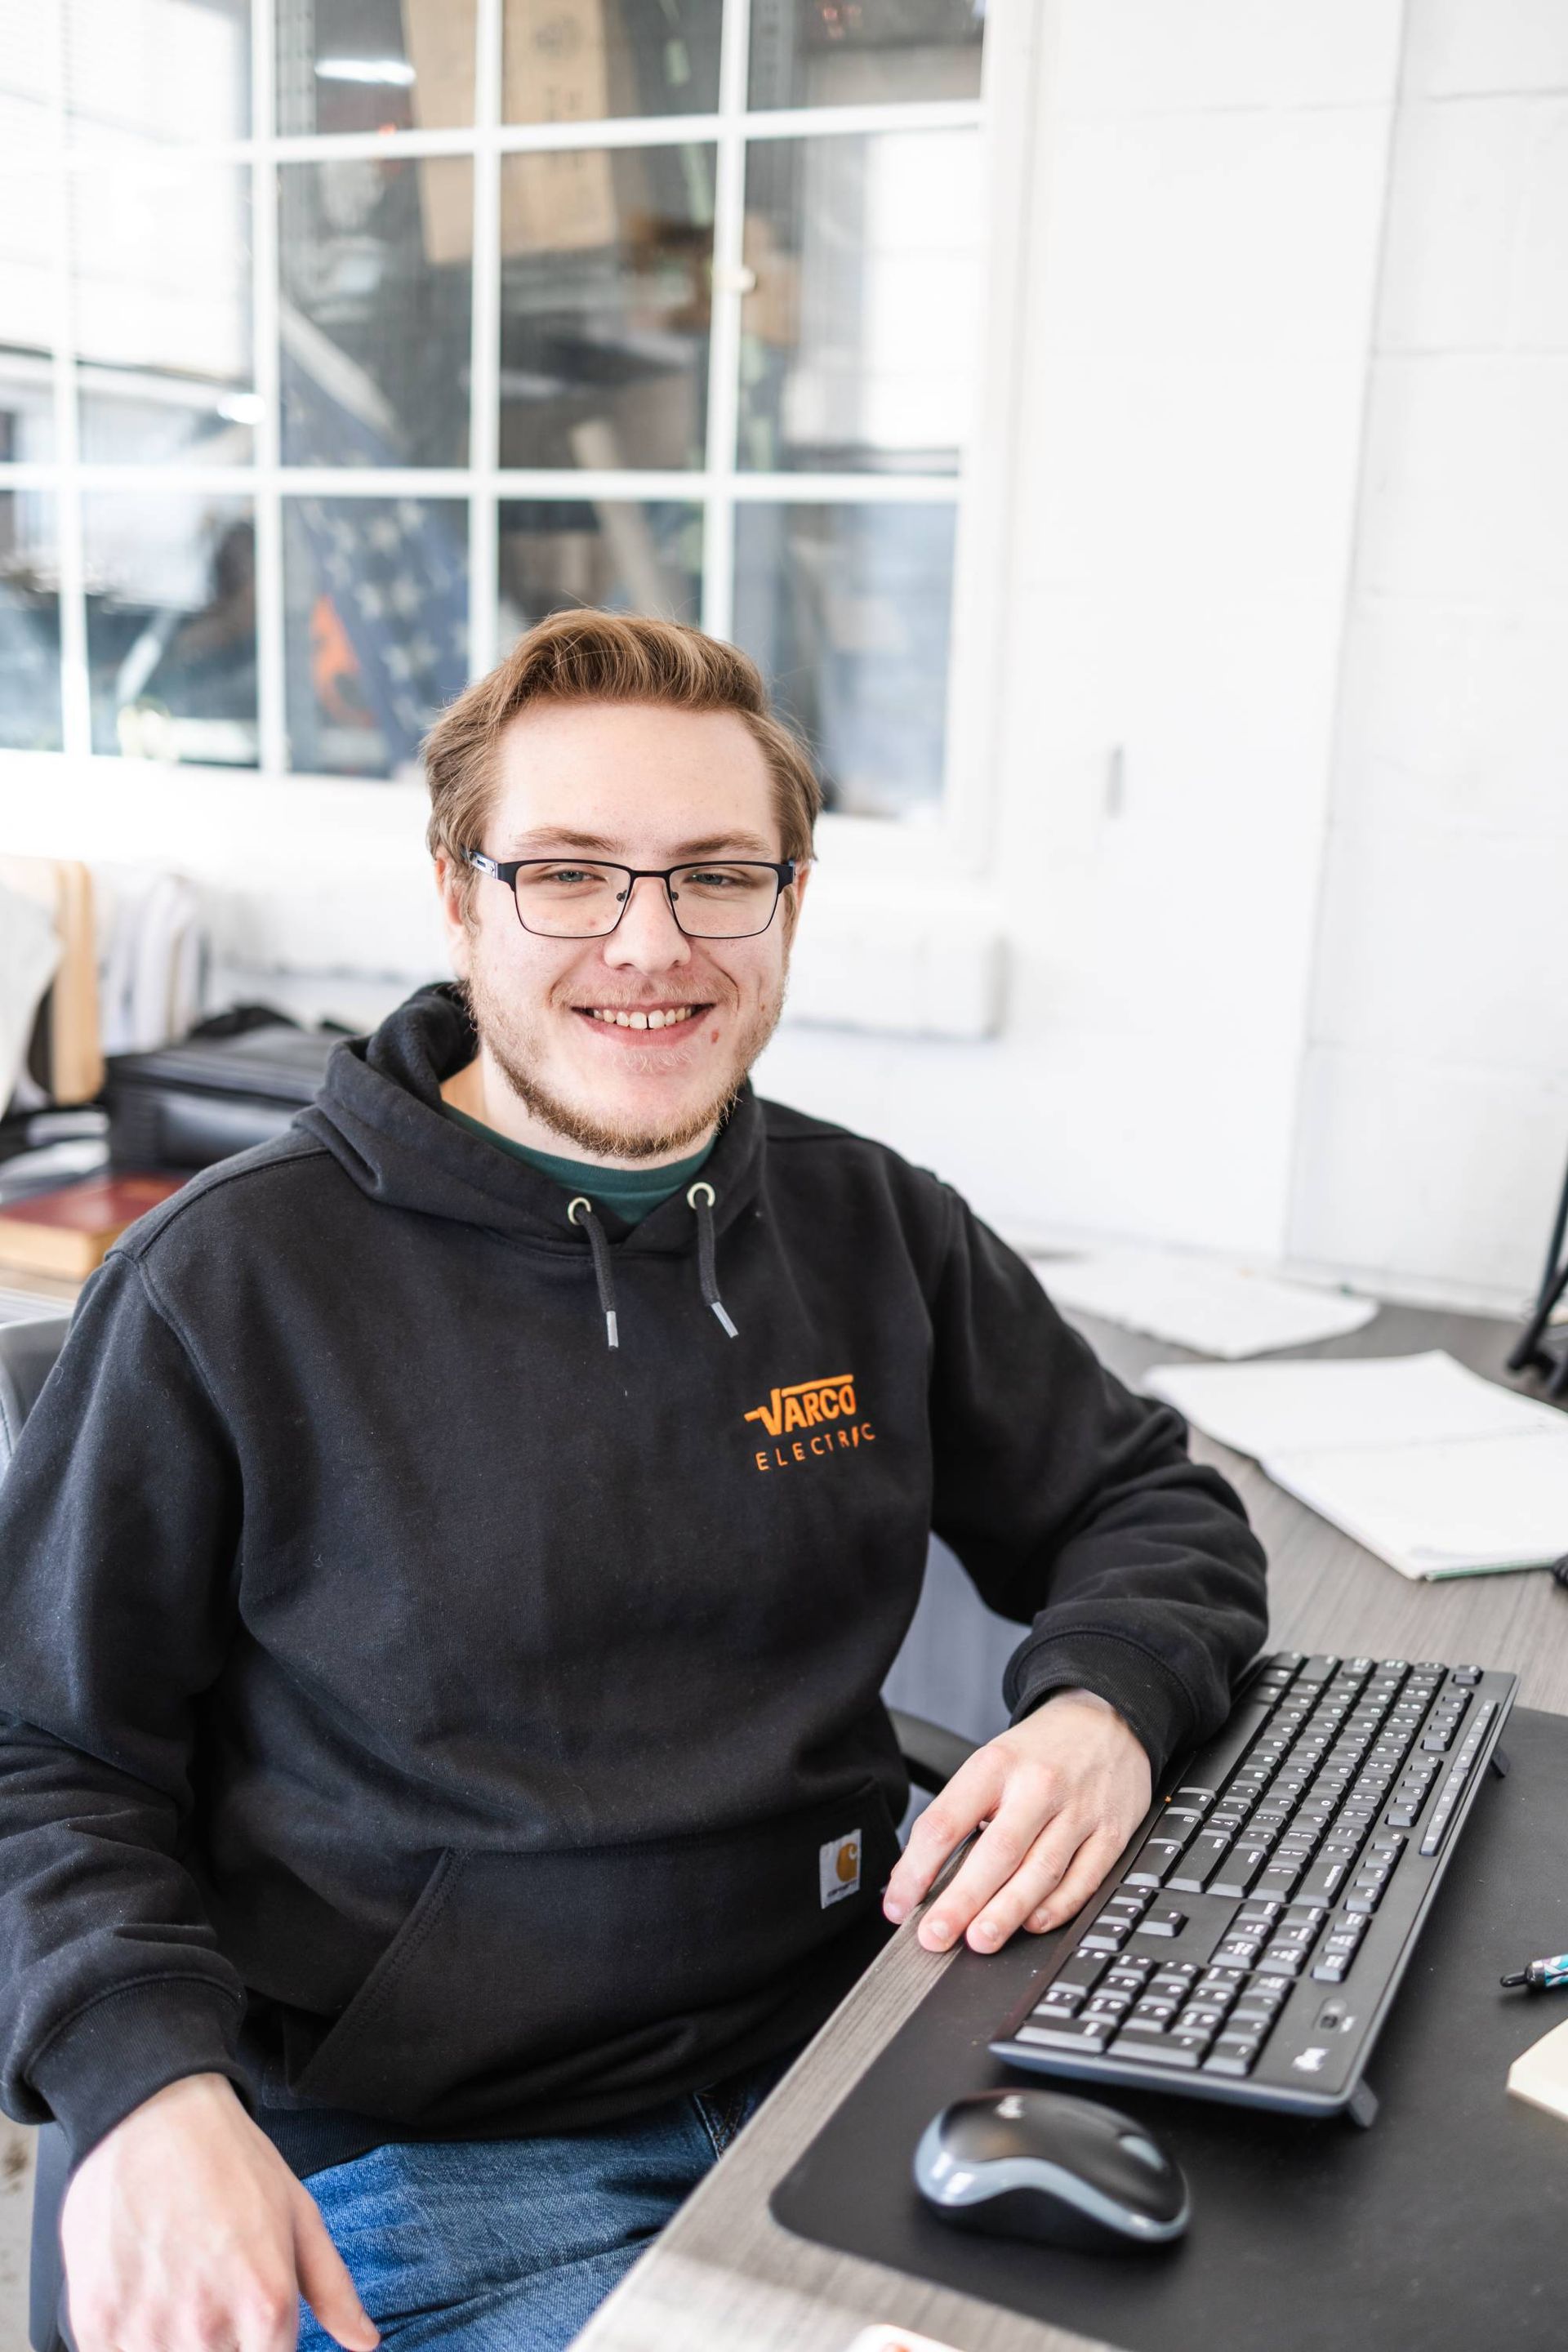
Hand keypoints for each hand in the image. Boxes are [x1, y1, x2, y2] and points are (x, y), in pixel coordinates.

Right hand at [61, 2072, 379, 2351]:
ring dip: (173, 2339)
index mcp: (266, 2304)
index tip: (250, 2320)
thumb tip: (365, 2342)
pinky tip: (141, 2292)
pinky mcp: (95, 2324)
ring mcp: (147, 2330)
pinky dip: (129, 2335)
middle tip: (211, 2288)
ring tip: (176, 2285)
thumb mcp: (299, 2213)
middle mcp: (207, 2327)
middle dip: (221, 2341)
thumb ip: (333, 2289)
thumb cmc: (228, 2157)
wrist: (150, 2113)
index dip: (262, 2343)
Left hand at [883, 1689, 1152, 1954]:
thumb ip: (958, 1817)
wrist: (1107, 1720)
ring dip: (1006, 1913)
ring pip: (1040, 1871)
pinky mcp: (1112, 1832)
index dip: (916, 1869)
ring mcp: (1079, 1810)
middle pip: (995, 1853)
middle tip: (935, 1937)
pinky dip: (1056, 1908)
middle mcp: (1038, 1786)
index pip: (945, 1822)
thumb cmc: (1039, 1753)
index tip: (898, 1904)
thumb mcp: (990, 1765)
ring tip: (979, 1941)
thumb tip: (914, 1877)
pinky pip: (1083, 1880)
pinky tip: (1032, 1924)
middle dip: (961, 1902)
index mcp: (995, 1765)